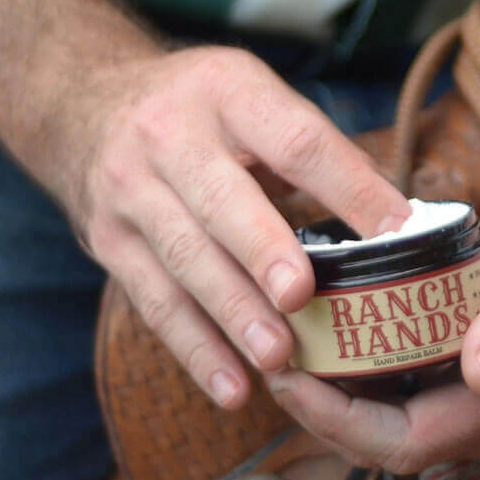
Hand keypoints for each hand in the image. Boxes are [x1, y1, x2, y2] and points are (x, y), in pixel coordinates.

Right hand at [64, 46, 409, 408]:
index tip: (398, 232)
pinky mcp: (109, 242)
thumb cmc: (196, 108)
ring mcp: (131, 192)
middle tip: (301, 296)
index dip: (349, 188)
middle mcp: (170, 137)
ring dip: (232, 314)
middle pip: (222, 200)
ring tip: (277, 358)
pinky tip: (232, 387)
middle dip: (262, 252)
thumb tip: (398, 218)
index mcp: (228, 91)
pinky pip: (154, 302)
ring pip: (186, 259)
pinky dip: (195, 348)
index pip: (297, 141)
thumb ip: (316, 150)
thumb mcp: (252, 98)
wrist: (81, 103)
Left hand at [263, 171, 479, 471]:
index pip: (409, 440)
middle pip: (387, 442)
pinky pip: (398, 395)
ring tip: (287, 349)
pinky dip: (355, 378)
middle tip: (273, 358)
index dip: (340, 421)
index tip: (290, 375)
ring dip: (332, 398)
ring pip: (387, 424)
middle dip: (322, 412)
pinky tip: (327, 340)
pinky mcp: (467, 378)